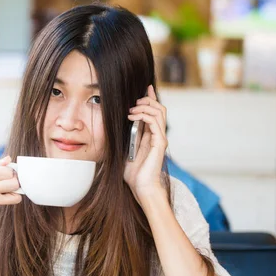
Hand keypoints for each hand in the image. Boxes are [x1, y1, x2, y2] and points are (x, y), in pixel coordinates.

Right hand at [0, 156, 21, 215]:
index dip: (10, 169)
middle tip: (9, 177)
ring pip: (15, 197)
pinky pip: (7, 202)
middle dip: (14, 179)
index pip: (7, 172)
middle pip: (14, 184)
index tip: (7, 169)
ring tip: (6, 185)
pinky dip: (6, 196)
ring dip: (14, 190)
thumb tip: (9, 160)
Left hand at [123, 85, 167, 202]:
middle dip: (147, 100)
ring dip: (145, 106)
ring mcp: (160, 138)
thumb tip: (114, 124)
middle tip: (134, 101)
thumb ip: (125, 136)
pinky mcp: (160, 143)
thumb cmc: (132, 172)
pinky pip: (155, 122)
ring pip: (159, 112)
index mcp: (150, 134)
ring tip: (131, 109)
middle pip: (159, 108)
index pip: (154, 111)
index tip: (145, 88)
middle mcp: (157, 134)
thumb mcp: (124, 149)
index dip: (151, 98)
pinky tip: (132, 116)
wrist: (140, 187)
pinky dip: (144, 115)